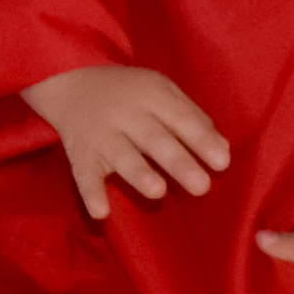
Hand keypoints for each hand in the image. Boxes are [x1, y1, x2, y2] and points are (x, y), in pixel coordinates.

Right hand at [22, 64, 228, 221]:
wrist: (71, 81)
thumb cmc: (130, 93)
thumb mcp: (162, 91)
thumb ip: (191, 117)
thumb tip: (222, 149)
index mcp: (151, 95)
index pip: (180, 118)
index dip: (200, 140)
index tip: (222, 163)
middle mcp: (126, 114)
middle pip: (154, 139)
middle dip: (177, 162)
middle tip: (202, 186)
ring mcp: (101, 134)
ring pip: (121, 155)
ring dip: (138, 173)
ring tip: (158, 191)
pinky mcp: (80, 153)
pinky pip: (83, 174)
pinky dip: (90, 193)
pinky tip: (101, 212)